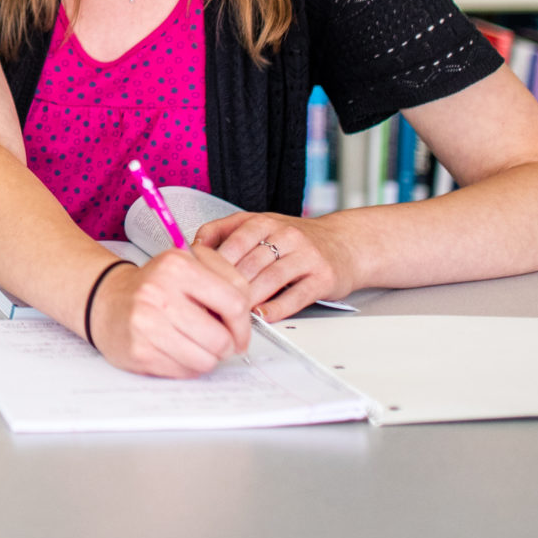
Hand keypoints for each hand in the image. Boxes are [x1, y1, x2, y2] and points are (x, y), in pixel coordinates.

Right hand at [84, 247, 255, 378]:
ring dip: (208, 358)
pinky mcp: (139, 351)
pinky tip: (176, 350)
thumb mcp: (189, 266)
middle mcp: (158, 292)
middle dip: (226, 345)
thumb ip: (225, 282)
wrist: (107, 301)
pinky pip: (184, 372)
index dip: (245, 324)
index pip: (235, 302)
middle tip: (218, 341)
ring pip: (206, 359)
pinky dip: (188, 366)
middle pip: (221, 338)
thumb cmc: (155, 286)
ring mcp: (146, 324)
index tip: (240, 332)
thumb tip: (249, 319)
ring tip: (196, 344)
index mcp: (177, 265)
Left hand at [196, 211, 355, 320]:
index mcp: (265, 221)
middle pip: (249, 262)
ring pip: (270, 279)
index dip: (214, 263)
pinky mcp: (323, 277)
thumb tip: (191, 248)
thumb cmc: (296, 240)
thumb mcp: (261, 225)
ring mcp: (306, 256)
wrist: (345, 244)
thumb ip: (226, 232)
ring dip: (249, 299)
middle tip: (211, 305)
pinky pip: (296, 295)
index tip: (198, 281)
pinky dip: (276, 308)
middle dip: (228, 286)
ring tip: (232, 314)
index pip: (233, 240)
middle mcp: (286, 235)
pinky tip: (262, 316)